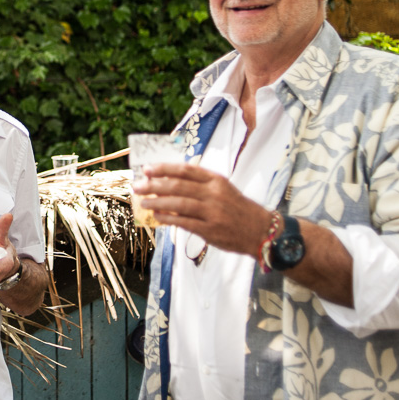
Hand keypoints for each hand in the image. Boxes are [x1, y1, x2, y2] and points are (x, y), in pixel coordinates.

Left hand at [133, 162, 272, 257]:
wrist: (260, 231)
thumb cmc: (236, 208)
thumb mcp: (222, 189)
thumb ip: (199, 184)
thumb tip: (167, 182)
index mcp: (216, 180)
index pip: (185, 170)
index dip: (164, 168)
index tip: (147, 169)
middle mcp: (214, 193)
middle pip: (178, 186)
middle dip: (154, 185)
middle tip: (138, 186)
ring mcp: (212, 212)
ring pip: (178, 204)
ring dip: (157, 202)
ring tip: (143, 202)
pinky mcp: (210, 230)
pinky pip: (184, 222)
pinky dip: (168, 218)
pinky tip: (157, 217)